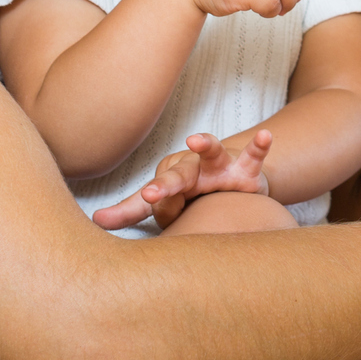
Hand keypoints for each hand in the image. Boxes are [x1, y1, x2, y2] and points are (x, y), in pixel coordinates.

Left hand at [93, 131, 272, 229]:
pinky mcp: (246, 168)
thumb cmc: (192, 192)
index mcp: (170, 179)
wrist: (232, 182)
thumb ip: (132, 210)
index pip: (158, 193)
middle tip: (153, 193)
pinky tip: (266, 137)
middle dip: (166, 184)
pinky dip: (259, 146)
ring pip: (211, 152)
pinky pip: (254, 155)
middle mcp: (193, 168)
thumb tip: (94, 222)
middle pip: (177, 175)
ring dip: (204, 145)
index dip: (152, 197)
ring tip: (194, 140)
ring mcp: (220, 166)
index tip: (145, 199)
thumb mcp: (164, 203)